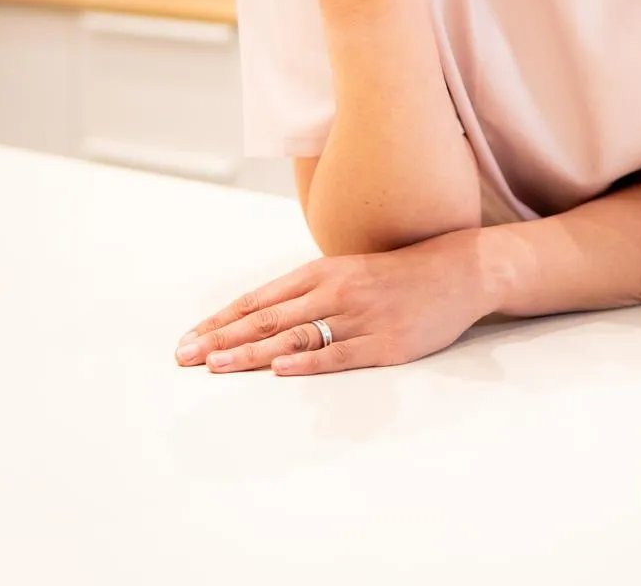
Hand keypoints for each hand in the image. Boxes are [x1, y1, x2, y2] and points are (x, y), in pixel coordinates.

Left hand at [174, 228, 486, 375]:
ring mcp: (358, 317)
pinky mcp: (383, 343)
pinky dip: (308, 362)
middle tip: (185, 357)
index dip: (221, 321)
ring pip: (295, 336)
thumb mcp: (344, 272)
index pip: (259, 299)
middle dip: (222, 339)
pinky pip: (339, 354)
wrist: (454, 273)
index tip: (189, 340)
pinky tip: (281, 369)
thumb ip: (306, 292)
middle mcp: (334, 291)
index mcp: (321, 272)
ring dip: (252, 352)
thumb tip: (258, 318)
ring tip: (217, 365)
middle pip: (267, 318)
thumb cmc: (394, 276)